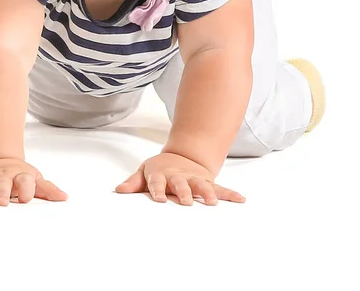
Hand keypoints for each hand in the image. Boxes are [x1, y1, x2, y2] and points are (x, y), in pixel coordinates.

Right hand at [0, 157, 67, 205]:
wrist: (1, 160)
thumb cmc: (20, 176)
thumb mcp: (36, 180)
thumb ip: (48, 190)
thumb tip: (65, 198)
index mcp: (19, 177)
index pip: (26, 183)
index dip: (27, 189)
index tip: (26, 198)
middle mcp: (2, 178)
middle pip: (3, 184)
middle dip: (3, 192)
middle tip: (2, 203)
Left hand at [115, 152, 245, 205]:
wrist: (182, 156)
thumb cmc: (160, 169)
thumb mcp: (144, 172)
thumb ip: (133, 182)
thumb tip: (119, 190)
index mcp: (161, 175)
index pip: (157, 182)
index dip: (158, 189)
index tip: (160, 199)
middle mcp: (179, 176)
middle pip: (181, 184)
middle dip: (183, 192)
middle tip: (186, 202)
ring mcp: (194, 179)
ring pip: (201, 185)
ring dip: (207, 193)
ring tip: (213, 203)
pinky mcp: (207, 182)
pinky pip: (220, 189)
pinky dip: (230, 194)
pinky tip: (240, 200)